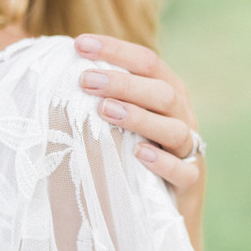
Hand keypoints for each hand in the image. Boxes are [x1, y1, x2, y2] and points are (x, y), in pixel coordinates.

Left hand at [75, 34, 206, 250]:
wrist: (170, 207)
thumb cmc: (137, 154)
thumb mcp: (125, 122)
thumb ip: (106, 97)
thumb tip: (59, 73)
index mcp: (168, 93)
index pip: (147, 61)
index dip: (115, 50)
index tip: (79, 44)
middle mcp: (182, 116)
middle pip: (161, 91)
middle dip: (123, 83)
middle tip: (86, 80)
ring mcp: (189, 149)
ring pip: (173, 128)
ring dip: (139, 117)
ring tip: (105, 111)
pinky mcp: (191, 182)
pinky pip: (182, 171)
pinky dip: (162, 162)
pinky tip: (139, 154)